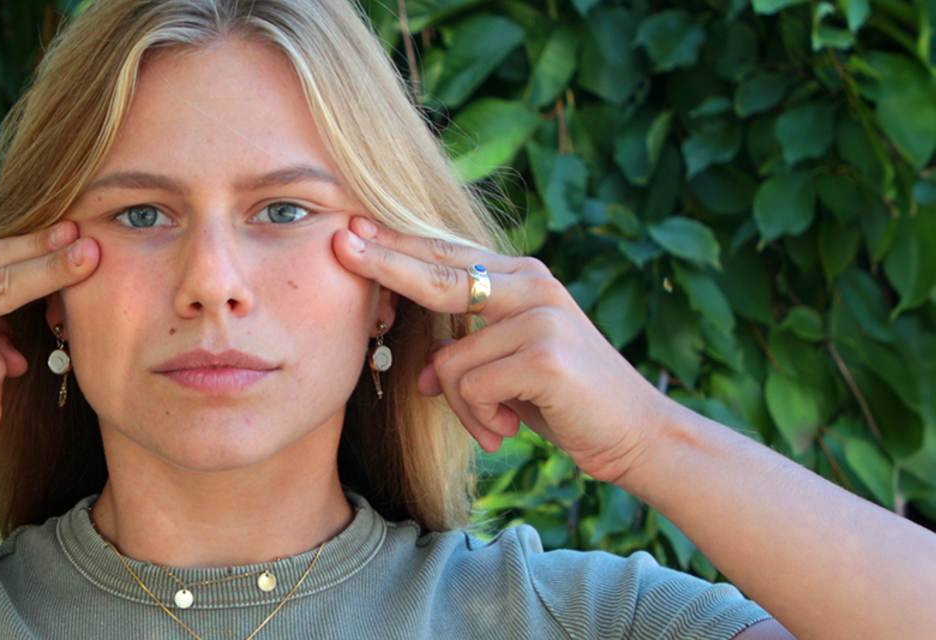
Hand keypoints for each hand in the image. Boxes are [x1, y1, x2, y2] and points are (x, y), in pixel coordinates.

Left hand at [332, 216, 673, 483]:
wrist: (637, 434)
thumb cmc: (565, 402)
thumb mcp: (509, 370)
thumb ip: (469, 356)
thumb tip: (419, 372)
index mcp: (522, 280)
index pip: (447, 258)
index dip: (396, 246)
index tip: (350, 230)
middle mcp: (532, 285)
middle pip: (438, 275)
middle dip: (384, 265)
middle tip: (339, 246)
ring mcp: (540, 317)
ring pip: (450, 361)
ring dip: (462, 407)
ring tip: (498, 424)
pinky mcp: (544, 354)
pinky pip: (470, 387)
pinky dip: (479, 418)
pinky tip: (510, 428)